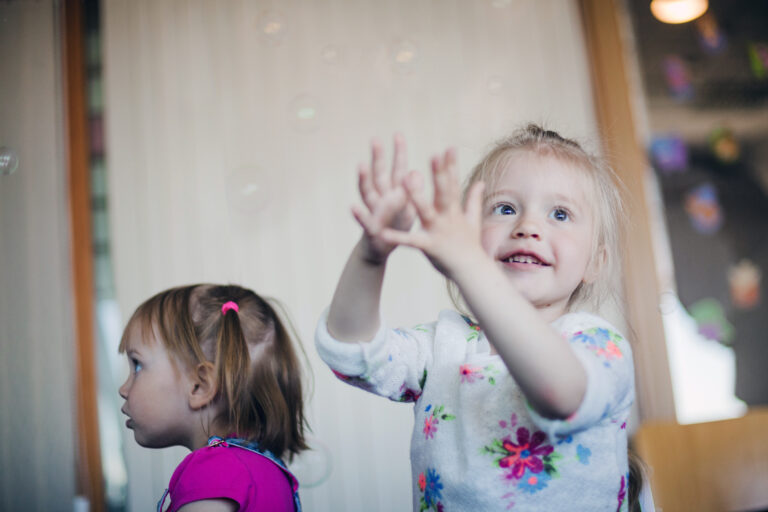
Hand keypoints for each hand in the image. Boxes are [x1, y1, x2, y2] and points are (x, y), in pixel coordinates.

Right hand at [352, 134, 416, 263]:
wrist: (379, 248)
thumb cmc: (396, 225)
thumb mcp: (408, 207)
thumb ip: (411, 190)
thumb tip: (417, 172)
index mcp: (394, 192)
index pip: (397, 169)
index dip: (398, 153)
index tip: (398, 135)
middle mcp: (381, 198)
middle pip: (378, 175)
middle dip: (377, 158)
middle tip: (375, 140)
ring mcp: (373, 211)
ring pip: (368, 193)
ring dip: (364, 180)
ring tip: (361, 166)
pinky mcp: (371, 228)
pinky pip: (364, 221)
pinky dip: (359, 215)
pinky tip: (352, 208)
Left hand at [380, 148, 486, 278]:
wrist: (472, 272)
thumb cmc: (470, 246)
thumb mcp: (473, 220)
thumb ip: (474, 199)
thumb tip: (481, 182)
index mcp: (454, 210)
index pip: (453, 184)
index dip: (451, 166)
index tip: (449, 148)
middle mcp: (447, 218)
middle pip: (443, 193)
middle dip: (439, 174)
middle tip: (433, 155)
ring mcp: (438, 231)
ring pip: (426, 211)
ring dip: (416, 196)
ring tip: (405, 179)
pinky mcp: (429, 247)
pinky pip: (411, 241)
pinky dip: (398, 237)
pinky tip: (383, 232)